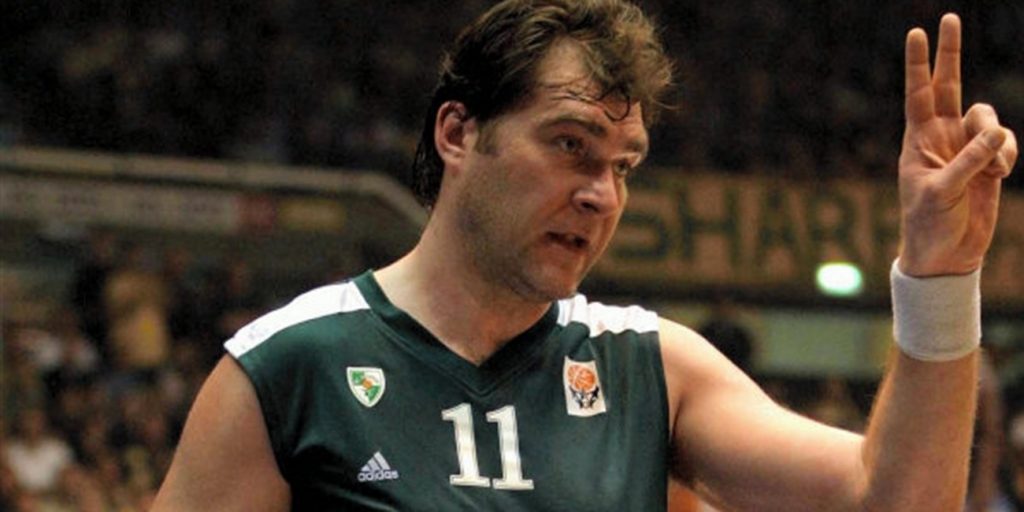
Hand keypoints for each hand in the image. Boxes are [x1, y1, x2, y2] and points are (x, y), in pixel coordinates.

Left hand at [898, 13, 1017, 276]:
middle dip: (950, 53)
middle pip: (948, 85)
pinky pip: (1006, 141)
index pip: (918, 94)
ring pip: (987, 116)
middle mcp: (941, 137)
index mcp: (918, 141)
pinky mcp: (989, 161)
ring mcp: (966, 147)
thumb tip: (995, 133)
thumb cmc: (929, 224)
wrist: (947, 253)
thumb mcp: (941, 193)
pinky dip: (1007, 155)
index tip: (916, 33)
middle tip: (949, 18)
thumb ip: (968, 161)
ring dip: (995, 137)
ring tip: (992, 169)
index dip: (918, 64)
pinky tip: (999, 176)